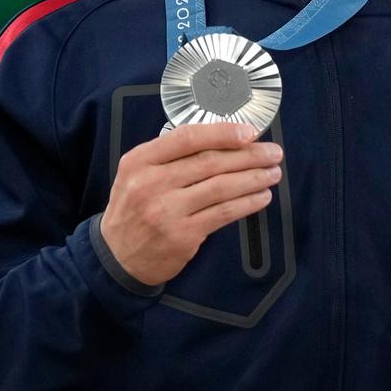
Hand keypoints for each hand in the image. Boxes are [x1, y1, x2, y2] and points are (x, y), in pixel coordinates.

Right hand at [98, 123, 282, 286]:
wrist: (116, 257)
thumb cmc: (135, 208)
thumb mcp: (138, 174)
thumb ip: (172, 157)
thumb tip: (227, 139)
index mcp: (139, 161)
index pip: (187, 138)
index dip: (222, 133)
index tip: (250, 133)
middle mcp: (150, 184)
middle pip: (210, 162)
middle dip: (249, 156)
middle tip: (273, 153)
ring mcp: (166, 211)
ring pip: (221, 187)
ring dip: (254, 178)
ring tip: (273, 173)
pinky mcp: (182, 235)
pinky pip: (224, 213)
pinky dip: (248, 203)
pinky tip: (262, 196)